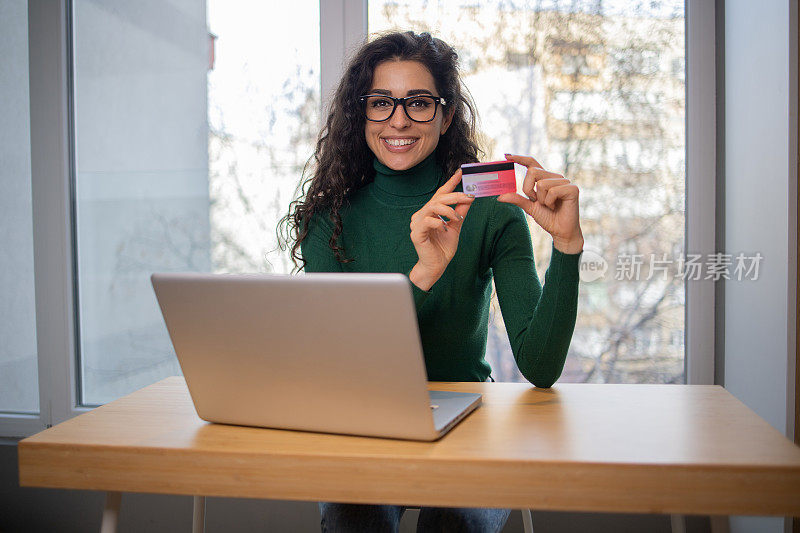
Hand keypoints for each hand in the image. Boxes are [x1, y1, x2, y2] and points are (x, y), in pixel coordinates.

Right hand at [409, 169, 474, 289]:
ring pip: (433, 207)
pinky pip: (428, 221)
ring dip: (448, 210)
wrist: (436, 266)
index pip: (440, 194)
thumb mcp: (456, 227)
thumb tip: (469, 199)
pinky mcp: (416, 233)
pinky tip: (445, 229)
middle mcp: (422, 214)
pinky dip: (439, 223)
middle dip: (454, 195)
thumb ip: (460, 213)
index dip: (450, 182)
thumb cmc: (443, 248)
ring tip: (457, 217)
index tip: (460, 172)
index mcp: (431, 212)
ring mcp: (417, 223)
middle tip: (468, 196)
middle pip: (438, 198)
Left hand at [497, 154, 583, 253]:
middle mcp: (554, 177)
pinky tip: (556, 207)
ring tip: (549, 205)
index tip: (507, 156)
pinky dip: (550, 202)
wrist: (561, 231)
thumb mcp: (529, 207)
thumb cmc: (548, 218)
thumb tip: (499, 197)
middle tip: (537, 201)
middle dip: (529, 189)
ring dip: (541, 199)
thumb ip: (517, 199)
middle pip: (533, 171)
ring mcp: (564, 181)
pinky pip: (552, 191)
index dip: (520, 158)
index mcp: (544, 179)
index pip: (532, 163)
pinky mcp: (572, 188)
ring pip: (542, 183)